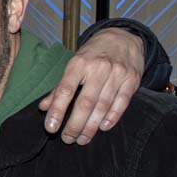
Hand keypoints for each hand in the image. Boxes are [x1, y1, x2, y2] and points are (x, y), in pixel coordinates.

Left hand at [39, 28, 143, 144]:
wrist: (123, 37)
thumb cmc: (93, 54)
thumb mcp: (74, 65)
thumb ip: (59, 87)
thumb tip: (44, 107)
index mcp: (78, 63)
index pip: (65, 90)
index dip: (57, 111)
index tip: (50, 128)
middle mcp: (98, 68)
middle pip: (85, 103)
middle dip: (75, 125)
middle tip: (67, 139)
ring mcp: (117, 73)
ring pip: (103, 106)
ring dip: (91, 126)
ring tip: (82, 139)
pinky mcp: (132, 79)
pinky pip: (122, 102)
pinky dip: (112, 117)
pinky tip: (102, 128)